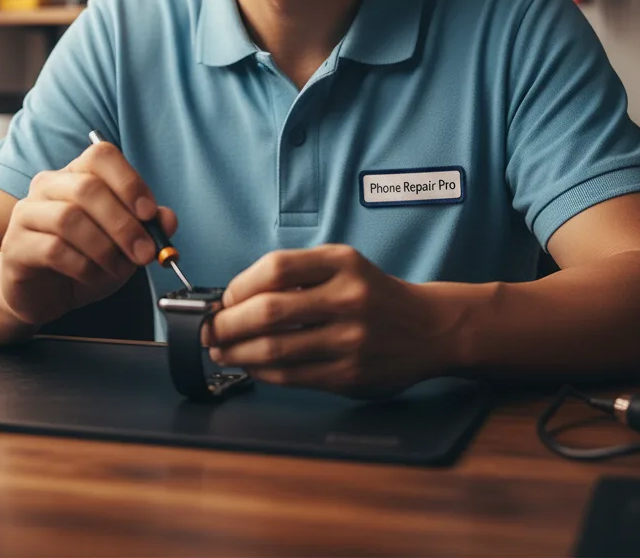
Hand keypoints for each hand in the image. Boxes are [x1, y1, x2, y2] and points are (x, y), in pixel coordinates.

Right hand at [0, 141, 176, 327]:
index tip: (150, 214)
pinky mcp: (15, 246)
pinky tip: (92, 276)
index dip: (129, 182)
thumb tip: (167, 218)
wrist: (39, 295)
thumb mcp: (123, 245)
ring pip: (69, 218)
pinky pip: (53, 249)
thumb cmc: (82, 261)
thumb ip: (146, 227)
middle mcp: (48, 185)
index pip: (101, 155)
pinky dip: (83, 266)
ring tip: (118, 269)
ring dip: (104, 248)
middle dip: (123, 224)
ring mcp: (27, 213)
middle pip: (88, 188)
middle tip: (144, 253)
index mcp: (76, 174)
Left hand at [205, 244, 445, 396]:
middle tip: (209, 329)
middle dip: (227, 323)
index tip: (223, 299)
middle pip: (268, 311)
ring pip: (275, 349)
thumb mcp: (343, 265)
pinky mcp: (351, 375)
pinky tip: (251, 366)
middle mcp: (348, 298)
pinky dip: (262, 372)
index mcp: (342, 263)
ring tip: (221, 350)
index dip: (239, 285)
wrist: (430, 327)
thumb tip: (236, 297)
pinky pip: (293, 376)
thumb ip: (297, 274)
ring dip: (237, 352)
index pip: (275, 268)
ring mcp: (351, 339)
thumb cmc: (373, 293)